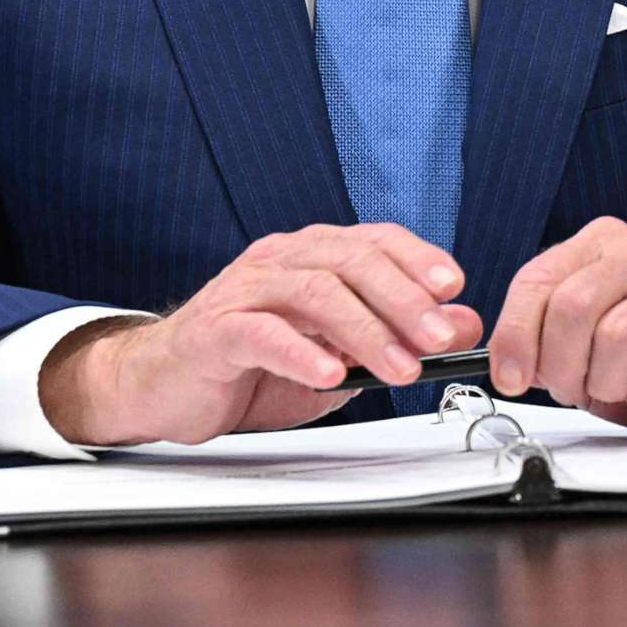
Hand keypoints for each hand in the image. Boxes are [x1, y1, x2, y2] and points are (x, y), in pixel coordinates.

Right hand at [39, 223, 482, 445]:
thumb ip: (395, 337)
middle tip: (438, 337)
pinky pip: (262, 331)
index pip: (374, 240)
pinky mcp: (215, 329)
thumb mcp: (339, 356)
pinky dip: (302, 352)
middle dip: (403, 299)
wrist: (165, 386)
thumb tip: (461, 321)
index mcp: (311, 257)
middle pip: (351, 260)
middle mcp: (280, 261)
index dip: (417, 258)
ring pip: (315, 291)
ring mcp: (245, 289)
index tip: (454, 286)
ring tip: (398, 368)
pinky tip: (329, 374)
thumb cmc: (250, 367)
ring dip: (365, 330)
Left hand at [488, 217, 626, 438]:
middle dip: (563, 367)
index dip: (515, 336)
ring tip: (626, 390)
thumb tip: (507, 364)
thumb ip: (547, 341)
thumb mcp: (589, 346)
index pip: (536, 279)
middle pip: (571, 307)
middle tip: (577, 391)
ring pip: (613, 336)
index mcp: (603, 244)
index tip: (511, 378)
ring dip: (609, 385)